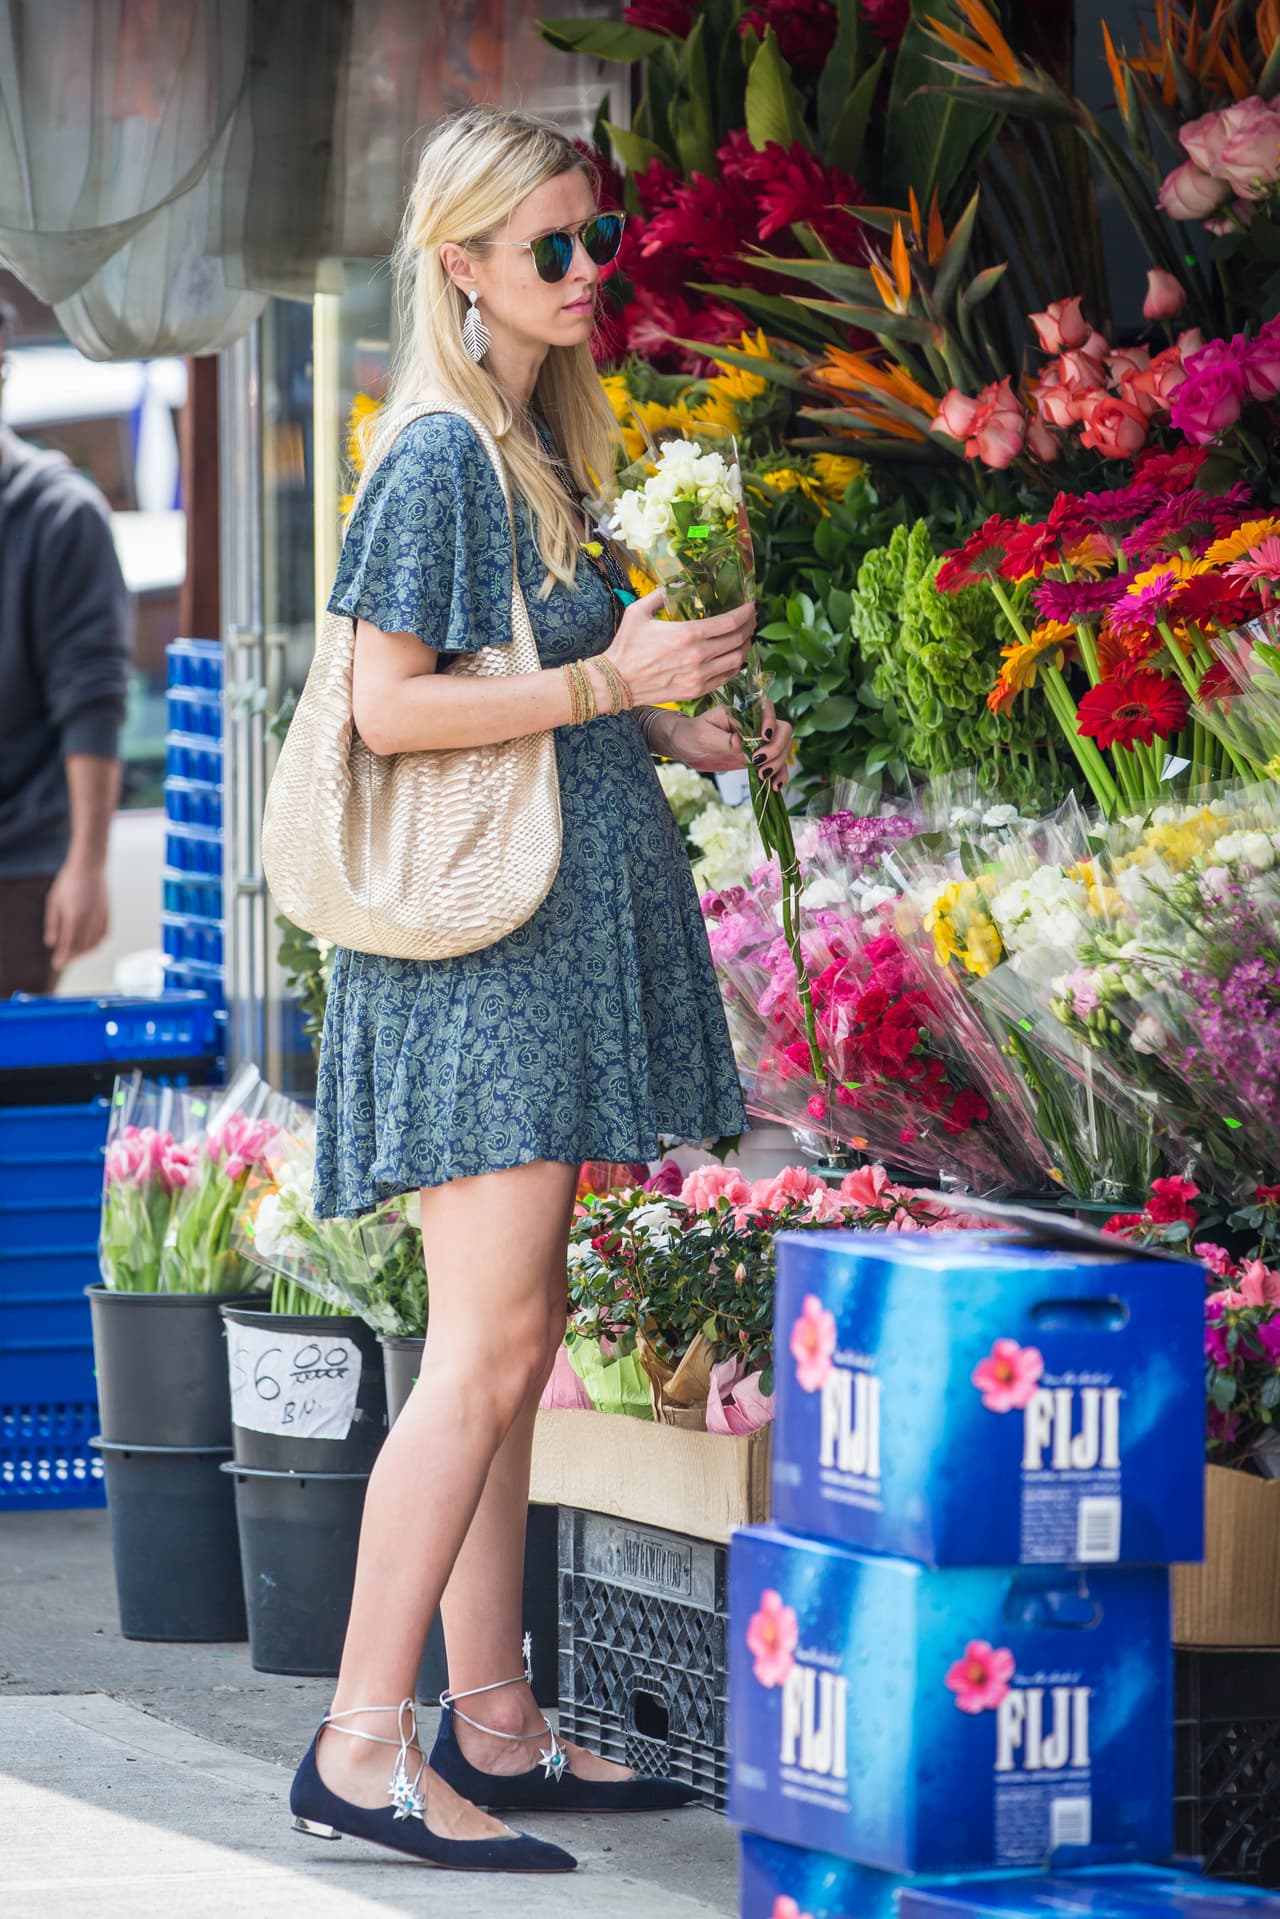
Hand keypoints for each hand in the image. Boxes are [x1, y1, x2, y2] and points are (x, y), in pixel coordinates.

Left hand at [44, 858, 109, 971]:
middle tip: (64, 959)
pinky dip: (97, 943)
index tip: (57, 964)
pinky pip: (104, 935)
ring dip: (85, 951)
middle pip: (82, 947)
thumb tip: (51, 942)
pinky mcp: (107, 914)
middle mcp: (89, 920)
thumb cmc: (70, 881)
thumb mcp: (54, 901)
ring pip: (95, 943)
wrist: (90, 866)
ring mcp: (100, 917)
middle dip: (73, 956)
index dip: (63, 957)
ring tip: (76, 952)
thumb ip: (53, 924)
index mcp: (74, 917)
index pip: (68, 944)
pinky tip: (89, 942)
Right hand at [604, 587, 756, 706]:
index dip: (745, 613)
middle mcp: (698, 656)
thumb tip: (674, 584)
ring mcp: (699, 676)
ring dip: (745, 647)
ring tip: (745, 638)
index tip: (751, 607)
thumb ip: (659, 595)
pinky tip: (734, 658)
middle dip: (749, 627)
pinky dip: (734, 666)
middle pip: (738, 640)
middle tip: (751, 620)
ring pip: (736, 660)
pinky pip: (726, 678)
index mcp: (687, 634)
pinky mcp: (696, 691)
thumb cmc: (626, 647)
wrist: (617, 682)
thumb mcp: (638, 612)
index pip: (729, 622)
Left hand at [671, 699, 792, 786]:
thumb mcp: (703, 736)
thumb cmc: (690, 734)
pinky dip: (779, 775)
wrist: (684, 746)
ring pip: (783, 748)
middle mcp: (754, 725)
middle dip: (776, 748)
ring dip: (779, 763)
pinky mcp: (756, 757)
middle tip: (759, 763)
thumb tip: (742, 744)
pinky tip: (775, 786)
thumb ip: (724, 740)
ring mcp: (757, 742)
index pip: (768, 712)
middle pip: (782, 731)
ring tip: (763, 777)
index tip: (762, 739)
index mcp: (742, 712)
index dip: (771, 725)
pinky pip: (776, 764)